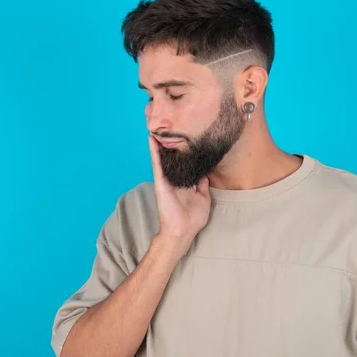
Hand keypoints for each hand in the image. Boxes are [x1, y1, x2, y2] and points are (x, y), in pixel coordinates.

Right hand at [148, 135, 210, 256]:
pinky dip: (154, 152)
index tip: (186, 135)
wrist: (183, 231)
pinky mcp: (160, 182)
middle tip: (169, 125)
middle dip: (169, 143)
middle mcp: (173, 179)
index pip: (183, 162)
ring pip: (162, 157)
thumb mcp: (203, 198)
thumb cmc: (193, 218)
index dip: (184, 150)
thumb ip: (202, 184)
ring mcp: (166, 180)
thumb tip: (205, 172)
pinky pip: (156, 164)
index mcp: (183, 182)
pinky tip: (151, 139)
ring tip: (158, 126)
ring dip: (159, 143)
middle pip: (171, 157)